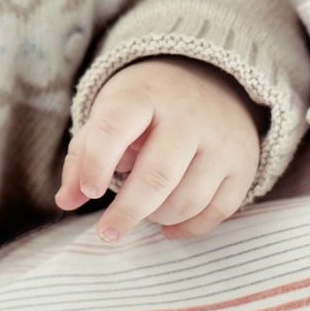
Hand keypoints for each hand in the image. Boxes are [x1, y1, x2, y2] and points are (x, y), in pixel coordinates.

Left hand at [56, 56, 262, 240]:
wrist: (214, 79)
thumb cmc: (149, 106)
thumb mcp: (112, 114)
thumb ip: (84, 155)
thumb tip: (66, 201)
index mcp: (145, 95)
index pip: (115, 128)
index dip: (97, 165)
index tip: (89, 192)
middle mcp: (189, 115)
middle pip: (157, 177)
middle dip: (127, 212)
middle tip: (107, 232)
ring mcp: (222, 140)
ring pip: (187, 200)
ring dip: (158, 218)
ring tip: (144, 211)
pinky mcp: (243, 164)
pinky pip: (217, 212)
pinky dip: (188, 228)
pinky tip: (168, 227)